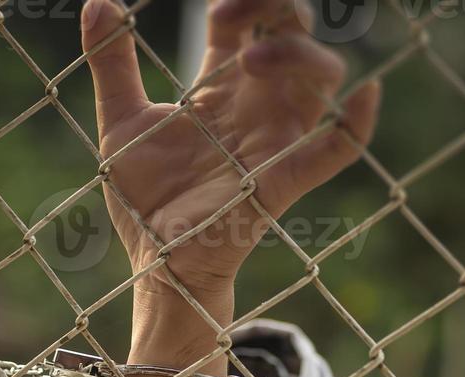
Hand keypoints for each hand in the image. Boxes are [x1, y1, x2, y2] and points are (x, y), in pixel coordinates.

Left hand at [80, 0, 378, 302]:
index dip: (240, 5)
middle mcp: (257, 107)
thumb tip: (96, 3)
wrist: (153, 262)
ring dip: (299, 52)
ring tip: (252, 59)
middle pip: (294, 34)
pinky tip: (368, 95)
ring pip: (322, 77)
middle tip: (233, 16)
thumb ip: (111, 63)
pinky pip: (337, 150)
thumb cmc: (144, 200)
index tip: (216, 13)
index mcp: (220, 91)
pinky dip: (358, 123)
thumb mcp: (119, 121)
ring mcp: (275, 140)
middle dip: (278, 7)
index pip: (251, 24)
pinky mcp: (283, 178)